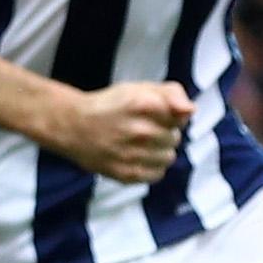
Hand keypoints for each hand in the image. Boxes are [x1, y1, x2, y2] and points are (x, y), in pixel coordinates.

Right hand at [49, 81, 192, 184]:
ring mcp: (134, 155)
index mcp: (142, 104)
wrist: (72, 127)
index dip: (170, 113)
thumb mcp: (137, 88)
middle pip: (175, 137)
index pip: (182, 114)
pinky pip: (158, 173)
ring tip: (138, 143)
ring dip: (158, 150)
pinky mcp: (129, 174)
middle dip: (163, 131)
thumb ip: (170, 93)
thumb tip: (190, 110)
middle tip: (141, 127)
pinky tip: (135, 156)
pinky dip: (150, 166)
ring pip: (169, 157)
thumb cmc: (108, 106)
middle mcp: (140, 130)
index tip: (154, 112)